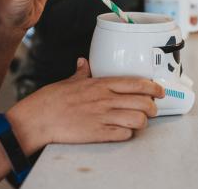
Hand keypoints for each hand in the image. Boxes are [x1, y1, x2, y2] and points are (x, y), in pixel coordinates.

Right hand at [6, 58, 164, 153]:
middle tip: (152, 109)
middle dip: (153, 107)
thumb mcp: (69, 81)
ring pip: (138, 120)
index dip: (153, 87)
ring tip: (139, 122)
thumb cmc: (51, 100)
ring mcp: (102, 117)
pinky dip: (128, 134)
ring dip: (142, 122)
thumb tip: (83, 63)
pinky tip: (124, 132)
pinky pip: (124, 134)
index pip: (136, 83)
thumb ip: (81, 73)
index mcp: (100, 84)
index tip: (159, 90)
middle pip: (143, 102)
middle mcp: (105, 99)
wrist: (38, 118)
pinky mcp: (98, 134)